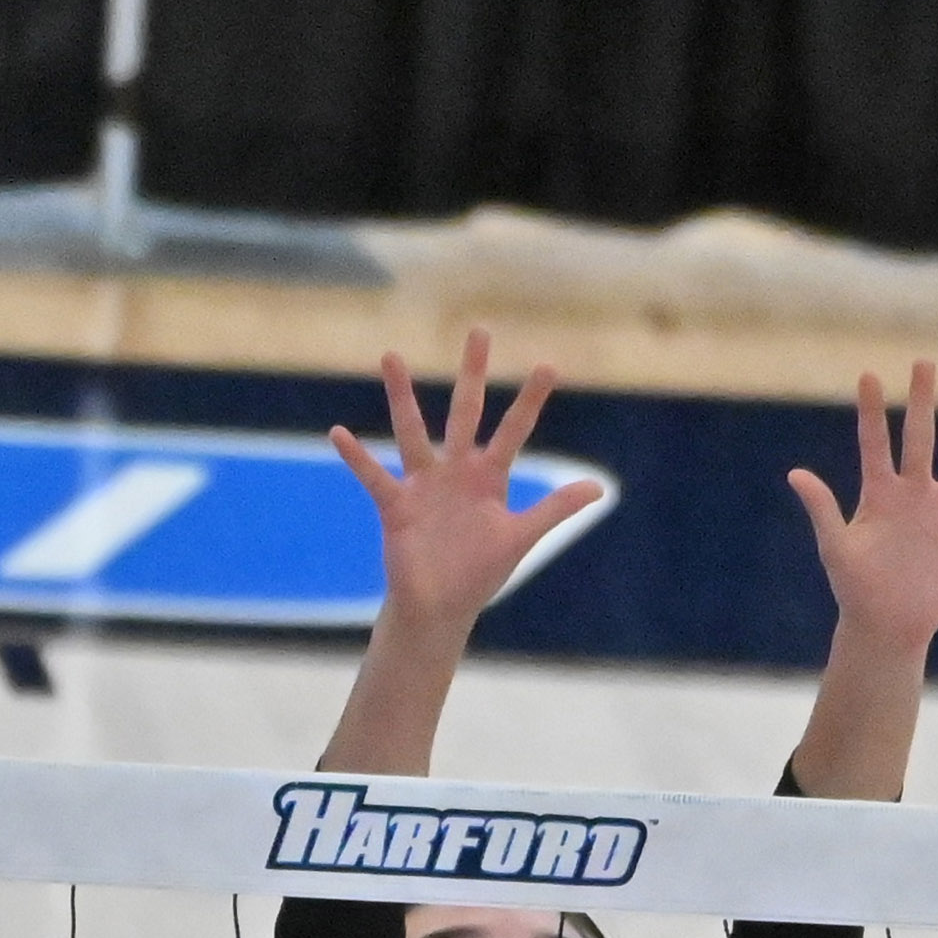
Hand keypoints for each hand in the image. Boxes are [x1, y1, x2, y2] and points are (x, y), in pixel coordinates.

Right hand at [329, 328, 603, 634]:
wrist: (441, 607)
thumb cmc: (478, 572)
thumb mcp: (519, 537)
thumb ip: (554, 509)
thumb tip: (599, 487)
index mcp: (487, 477)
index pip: (513, 431)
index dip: (531, 402)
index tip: (549, 366)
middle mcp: (455, 471)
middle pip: (466, 412)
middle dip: (473, 374)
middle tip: (479, 330)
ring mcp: (424, 484)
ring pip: (412, 432)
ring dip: (402, 397)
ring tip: (392, 356)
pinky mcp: (396, 506)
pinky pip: (374, 477)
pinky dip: (357, 458)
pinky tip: (339, 433)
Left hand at [787, 364, 937, 658]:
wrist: (890, 625)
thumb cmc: (857, 589)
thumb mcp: (837, 549)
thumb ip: (822, 511)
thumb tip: (796, 474)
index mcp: (879, 493)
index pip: (874, 443)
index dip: (871, 412)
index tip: (868, 375)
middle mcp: (914, 491)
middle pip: (922, 437)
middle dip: (923, 402)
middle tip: (925, 362)